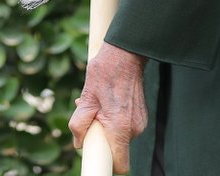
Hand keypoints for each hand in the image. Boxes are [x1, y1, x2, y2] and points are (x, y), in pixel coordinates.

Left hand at [68, 42, 148, 173]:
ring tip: (98, 103)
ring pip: (119, 135)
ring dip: (106, 125)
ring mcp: (140, 122)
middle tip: (91, 114)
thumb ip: (79, 124)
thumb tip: (78, 142)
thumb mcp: (86, 97)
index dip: (107, 163)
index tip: (95, 154)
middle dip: (100, 136)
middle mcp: (134, 129)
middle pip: (116, 147)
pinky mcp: (141, 116)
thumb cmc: (104, 74)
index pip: (121, 164)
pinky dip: (114, 119)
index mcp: (120, 128)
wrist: (125, 55)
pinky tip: (107, 101)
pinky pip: (125, 126)